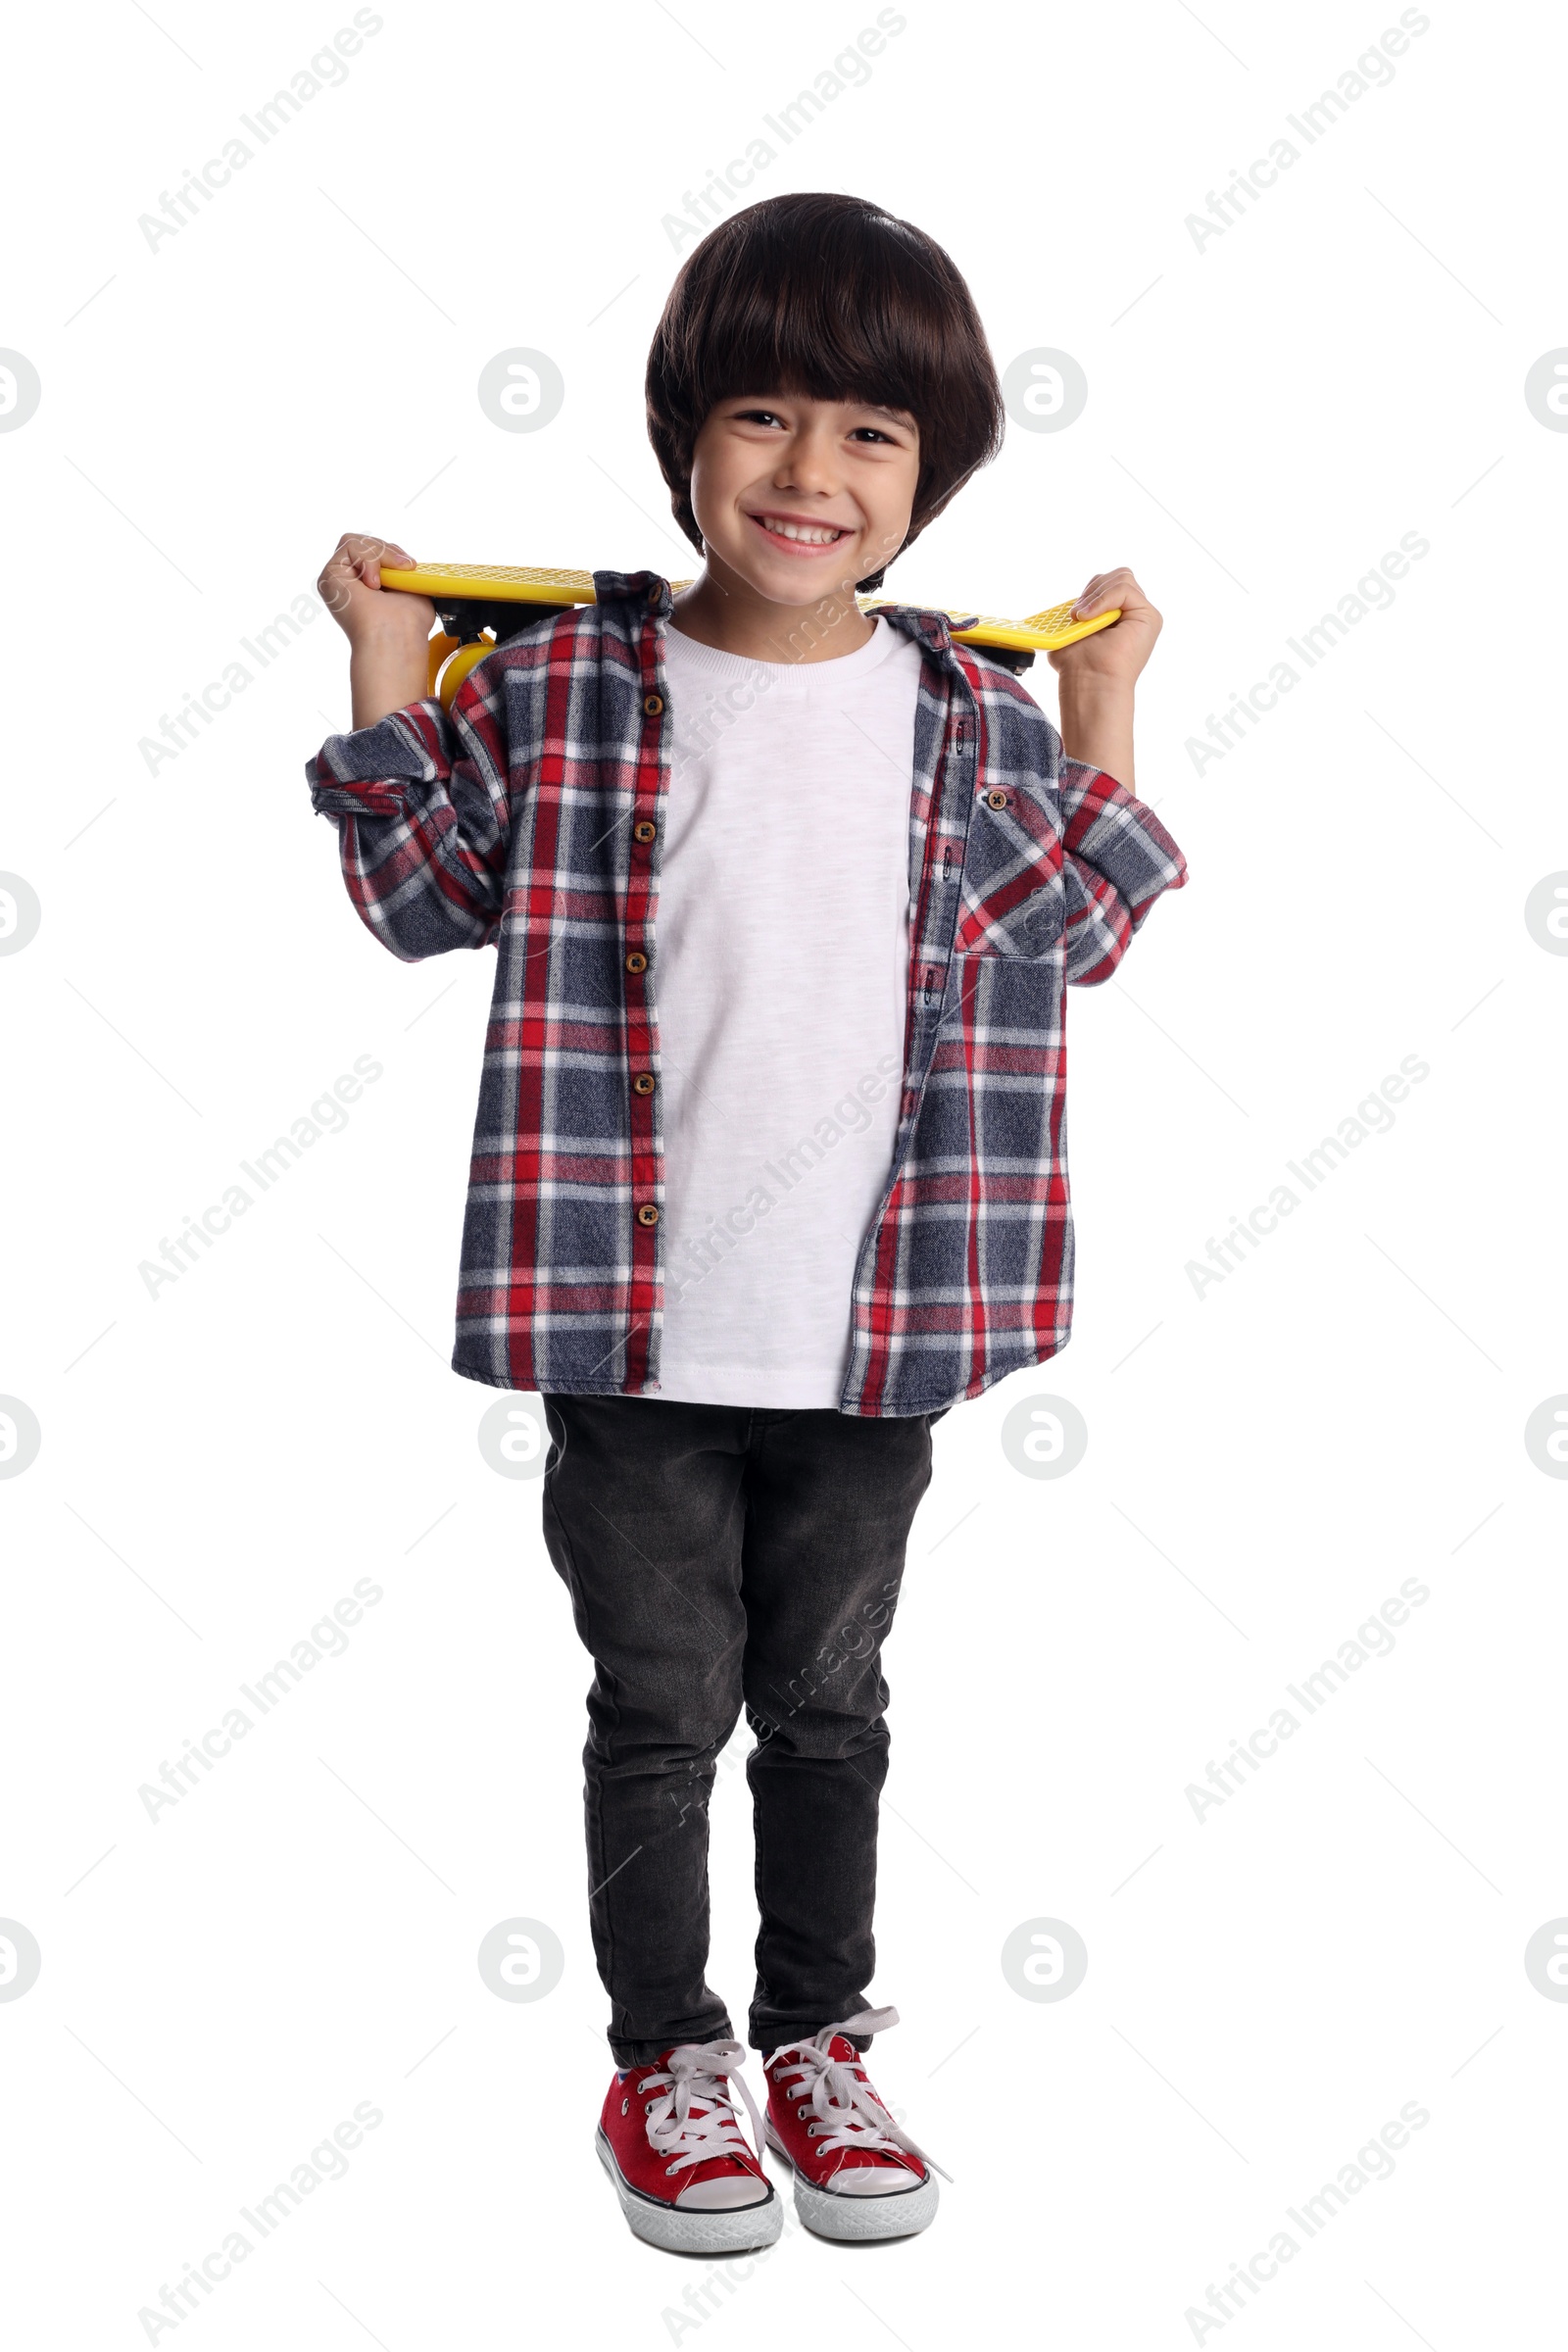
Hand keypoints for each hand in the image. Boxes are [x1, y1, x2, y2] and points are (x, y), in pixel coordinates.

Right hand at [317, 532, 434, 656]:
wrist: (396, 635)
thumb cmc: (408, 623)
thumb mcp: (412, 586)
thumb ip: (402, 568)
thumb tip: (403, 560)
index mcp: (368, 587)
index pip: (376, 552)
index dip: (392, 553)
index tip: (410, 566)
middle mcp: (351, 584)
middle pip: (365, 543)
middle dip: (387, 550)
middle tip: (402, 568)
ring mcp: (339, 580)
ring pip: (356, 541)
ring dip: (379, 555)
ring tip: (385, 581)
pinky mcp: (329, 576)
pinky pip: (349, 545)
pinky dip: (368, 559)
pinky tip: (373, 583)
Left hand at [1046, 566, 1161, 689]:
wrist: (1089, 683)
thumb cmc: (1078, 666)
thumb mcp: (1071, 630)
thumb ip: (1079, 611)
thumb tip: (1075, 607)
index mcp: (1116, 616)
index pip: (1105, 583)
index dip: (1089, 592)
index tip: (1074, 613)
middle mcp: (1133, 614)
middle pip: (1116, 576)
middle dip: (1093, 590)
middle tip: (1078, 615)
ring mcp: (1143, 615)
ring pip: (1122, 577)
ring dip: (1097, 595)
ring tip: (1083, 618)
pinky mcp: (1150, 617)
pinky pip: (1124, 588)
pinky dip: (1104, 599)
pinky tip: (1090, 618)